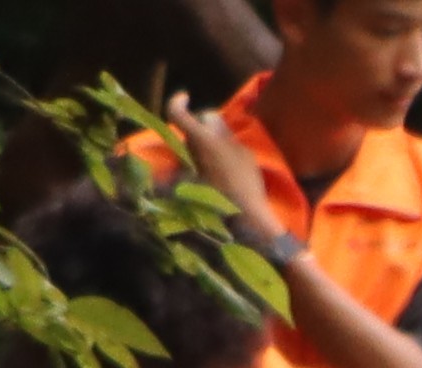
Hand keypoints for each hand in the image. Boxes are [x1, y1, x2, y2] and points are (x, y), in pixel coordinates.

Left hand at [170, 101, 278, 219]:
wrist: (243, 215)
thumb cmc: (245, 179)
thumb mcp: (240, 150)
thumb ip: (222, 132)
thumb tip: (208, 117)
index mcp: (200, 139)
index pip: (176, 114)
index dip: (177, 102)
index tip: (187, 97)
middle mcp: (190, 151)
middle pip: (190, 131)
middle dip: (202, 126)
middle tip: (223, 129)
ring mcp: (191, 167)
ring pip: (194, 145)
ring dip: (206, 142)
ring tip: (229, 150)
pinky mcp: (196, 180)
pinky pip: (200, 159)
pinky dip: (210, 156)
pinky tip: (227, 165)